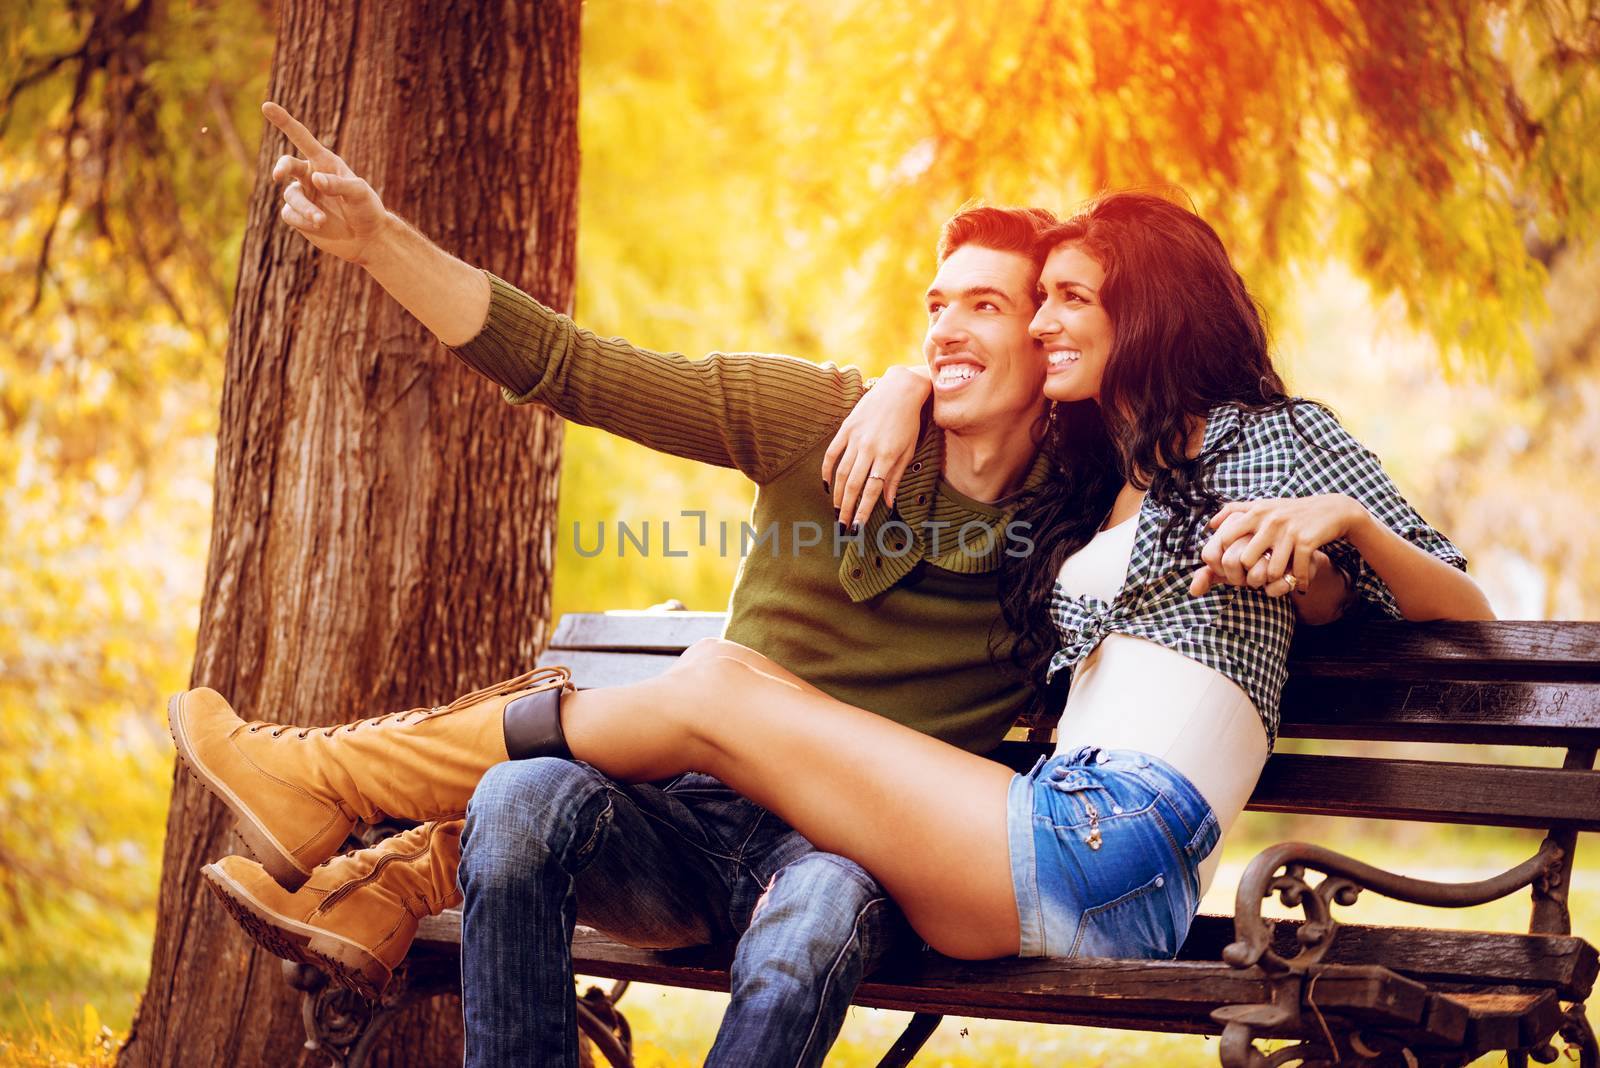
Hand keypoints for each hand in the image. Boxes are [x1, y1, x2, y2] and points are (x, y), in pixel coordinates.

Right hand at [262, 101, 388, 264]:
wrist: (367, 238)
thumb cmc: (367, 209)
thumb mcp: (359, 193)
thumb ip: (338, 184)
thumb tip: (315, 178)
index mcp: (324, 162)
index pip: (301, 138)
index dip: (284, 121)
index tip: (266, 105)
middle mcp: (309, 175)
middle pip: (287, 165)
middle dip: (281, 168)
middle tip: (278, 176)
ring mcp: (303, 196)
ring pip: (291, 196)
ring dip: (305, 208)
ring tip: (322, 219)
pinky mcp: (298, 216)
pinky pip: (290, 214)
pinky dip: (303, 220)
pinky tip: (319, 224)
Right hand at [821, 366, 929, 529]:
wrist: (899, 390)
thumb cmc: (908, 423)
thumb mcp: (908, 451)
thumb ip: (895, 477)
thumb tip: (888, 504)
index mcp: (887, 456)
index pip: (872, 491)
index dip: (863, 511)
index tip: (856, 528)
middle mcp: (869, 448)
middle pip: (853, 486)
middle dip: (846, 509)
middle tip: (842, 527)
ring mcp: (855, 438)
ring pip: (841, 473)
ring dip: (837, 495)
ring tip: (835, 511)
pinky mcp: (846, 428)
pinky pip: (832, 453)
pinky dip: (826, 470)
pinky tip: (826, 486)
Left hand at [1188, 494, 1366, 596]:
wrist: (1332, 510)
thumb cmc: (1291, 511)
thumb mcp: (1262, 505)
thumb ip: (1234, 511)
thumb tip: (1210, 525)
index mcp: (1256, 513)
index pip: (1226, 539)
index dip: (1226, 557)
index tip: (1235, 568)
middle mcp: (1269, 521)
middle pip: (1245, 559)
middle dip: (1250, 575)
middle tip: (1256, 582)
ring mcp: (1288, 531)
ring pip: (1271, 570)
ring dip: (1275, 582)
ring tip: (1278, 583)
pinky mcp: (1306, 541)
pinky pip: (1296, 571)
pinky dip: (1298, 582)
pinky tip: (1300, 585)